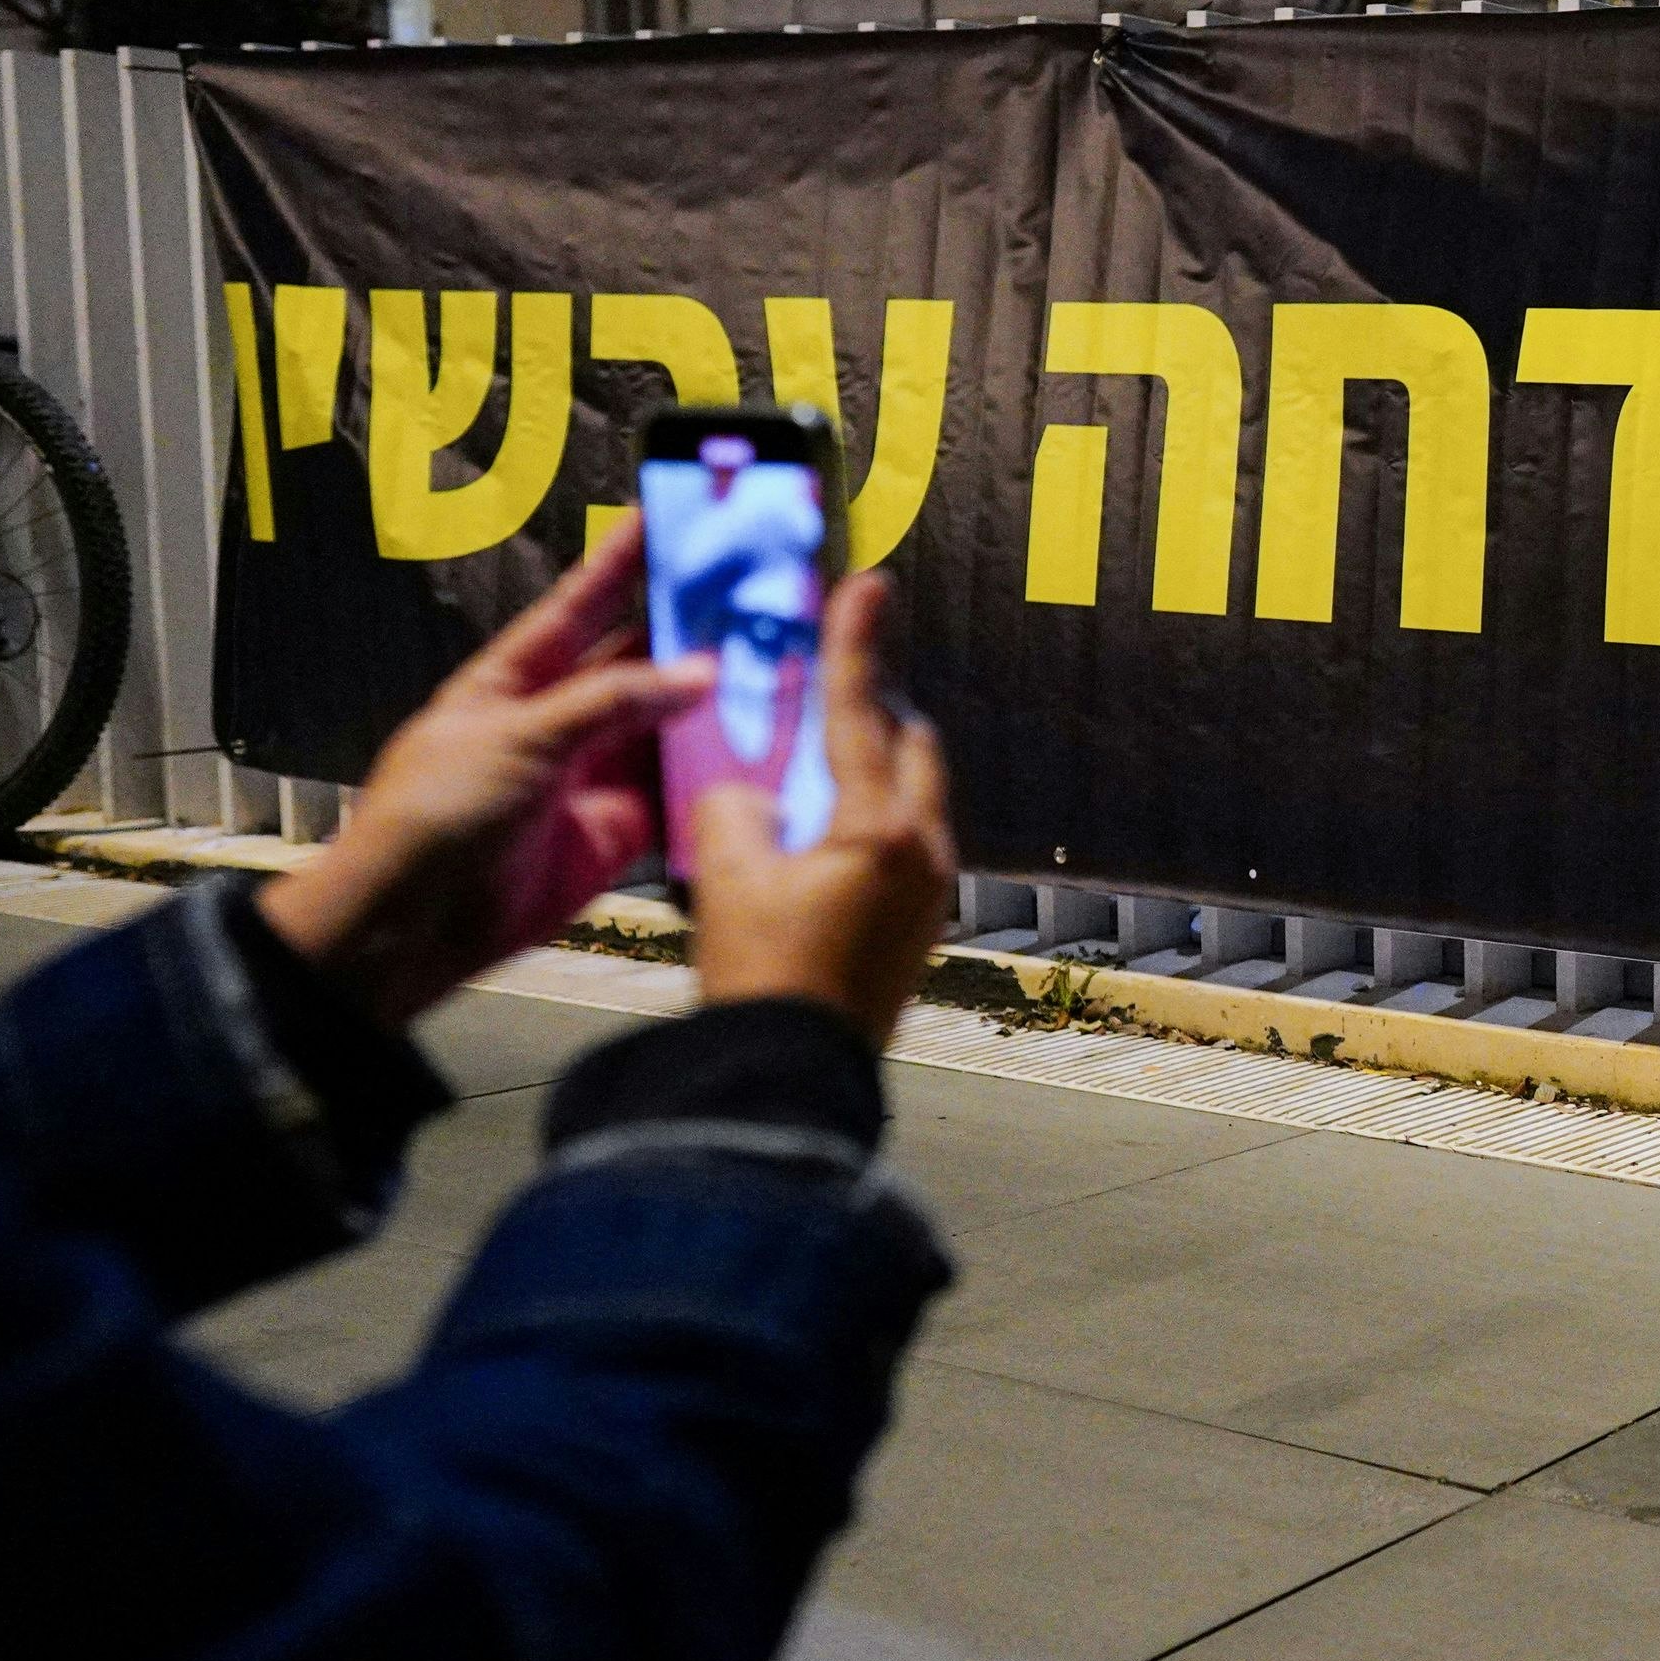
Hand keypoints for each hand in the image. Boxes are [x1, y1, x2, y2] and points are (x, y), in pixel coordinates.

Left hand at [260, 513, 710, 1027]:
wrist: (418, 920)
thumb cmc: (432, 816)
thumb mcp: (518, 737)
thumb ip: (609, 702)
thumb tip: (694, 673)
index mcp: (517, 678)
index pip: (579, 605)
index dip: (620, 562)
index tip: (662, 516)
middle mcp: (562, 719)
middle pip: (638, 663)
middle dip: (691, 634)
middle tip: (751, 600)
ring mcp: (593, 774)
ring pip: (668, 725)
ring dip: (714, 704)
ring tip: (772, 668)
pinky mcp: (620, 828)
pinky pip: (678, 790)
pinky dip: (717, 774)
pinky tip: (758, 749)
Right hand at [686, 571, 956, 1047]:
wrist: (793, 1075)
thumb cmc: (760, 980)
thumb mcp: (726, 877)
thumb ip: (734, 807)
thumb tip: (751, 794)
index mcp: (877, 830)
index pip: (862, 712)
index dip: (856, 642)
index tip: (868, 585)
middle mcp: (924, 853)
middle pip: (911, 746)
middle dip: (873, 707)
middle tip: (830, 681)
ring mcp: (933, 892)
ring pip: (915, 795)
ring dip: (875, 764)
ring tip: (819, 756)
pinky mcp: (922, 924)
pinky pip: (908, 840)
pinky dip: (874, 813)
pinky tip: (826, 828)